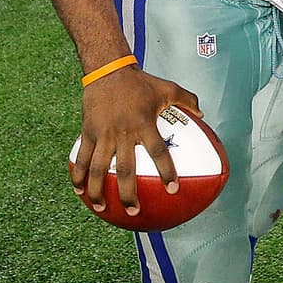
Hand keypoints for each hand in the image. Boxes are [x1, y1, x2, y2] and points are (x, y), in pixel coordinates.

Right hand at [71, 66, 201, 216]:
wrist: (108, 71)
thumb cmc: (141, 82)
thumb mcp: (168, 88)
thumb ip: (188, 100)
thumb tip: (204, 115)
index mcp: (144, 124)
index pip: (159, 152)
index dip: (167, 171)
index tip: (173, 190)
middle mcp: (123, 132)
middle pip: (125, 169)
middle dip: (128, 193)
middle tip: (134, 212)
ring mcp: (103, 134)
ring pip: (98, 169)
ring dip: (98, 190)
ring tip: (101, 207)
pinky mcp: (88, 133)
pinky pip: (81, 158)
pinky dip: (78, 175)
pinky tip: (78, 191)